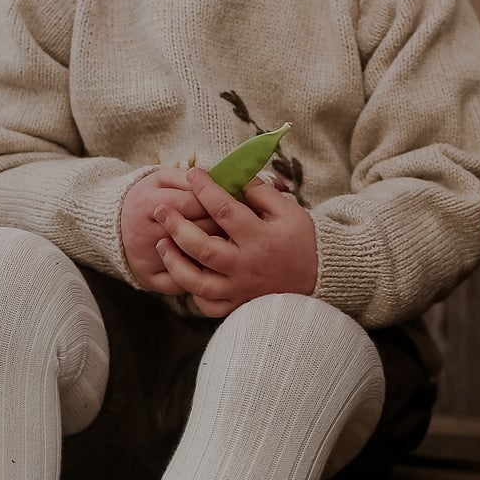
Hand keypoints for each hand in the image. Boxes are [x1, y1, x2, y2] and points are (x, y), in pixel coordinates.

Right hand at [120, 169, 220, 293]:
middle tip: (236, 226)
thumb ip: (187, 178)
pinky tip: (210, 267)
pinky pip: (181, 283)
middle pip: (195, 233)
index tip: (229, 203)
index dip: (214, 203)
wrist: (113, 225)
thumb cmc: (147, 198)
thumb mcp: (161, 179)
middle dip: (220, 228)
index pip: (191, 204)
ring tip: (227, 245)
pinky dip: (198, 277)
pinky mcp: (149, 278)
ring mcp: (148, 259)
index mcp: (148, 204)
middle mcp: (147, 234)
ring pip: (192, 261)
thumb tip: (216, 180)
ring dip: (215, 255)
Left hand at [153, 168, 317, 318]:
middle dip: (176, 226)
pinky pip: (208, 305)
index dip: (206, 190)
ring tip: (161, 244)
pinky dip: (193, 292)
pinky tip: (185, 274)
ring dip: (175, 262)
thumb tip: (236, 178)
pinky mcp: (238, 305)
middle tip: (160, 210)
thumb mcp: (290, 212)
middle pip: (201, 247)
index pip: (225, 210)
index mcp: (259, 238)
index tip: (193, 174)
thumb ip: (262, 194)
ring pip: (197, 281)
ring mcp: (239, 289)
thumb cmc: (303, 242)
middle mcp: (245, 265)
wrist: (320, 280)